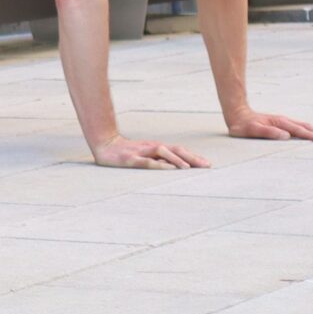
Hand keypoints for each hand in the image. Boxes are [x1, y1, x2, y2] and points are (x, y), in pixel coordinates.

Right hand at [92, 135, 210, 169]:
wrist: (104, 144)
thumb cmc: (127, 151)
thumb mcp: (145, 154)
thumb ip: (159, 159)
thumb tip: (177, 167)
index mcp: (156, 147)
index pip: (179, 150)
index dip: (194, 156)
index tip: (207, 164)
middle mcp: (151, 147)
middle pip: (175, 149)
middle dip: (192, 157)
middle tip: (206, 166)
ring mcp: (141, 152)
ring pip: (162, 153)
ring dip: (176, 160)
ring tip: (188, 168)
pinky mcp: (130, 159)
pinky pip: (146, 162)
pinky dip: (158, 165)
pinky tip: (167, 169)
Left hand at [225, 109, 312, 141]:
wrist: (237, 114)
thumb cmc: (243, 125)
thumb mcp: (252, 130)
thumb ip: (268, 132)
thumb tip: (286, 136)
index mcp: (280, 123)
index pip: (299, 131)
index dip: (310, 136)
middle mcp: (284, 121)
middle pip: (306, 126)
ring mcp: (284, 122)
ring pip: (304, 126)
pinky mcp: (281, 124)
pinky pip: (299, 127)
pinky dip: (309, 130)